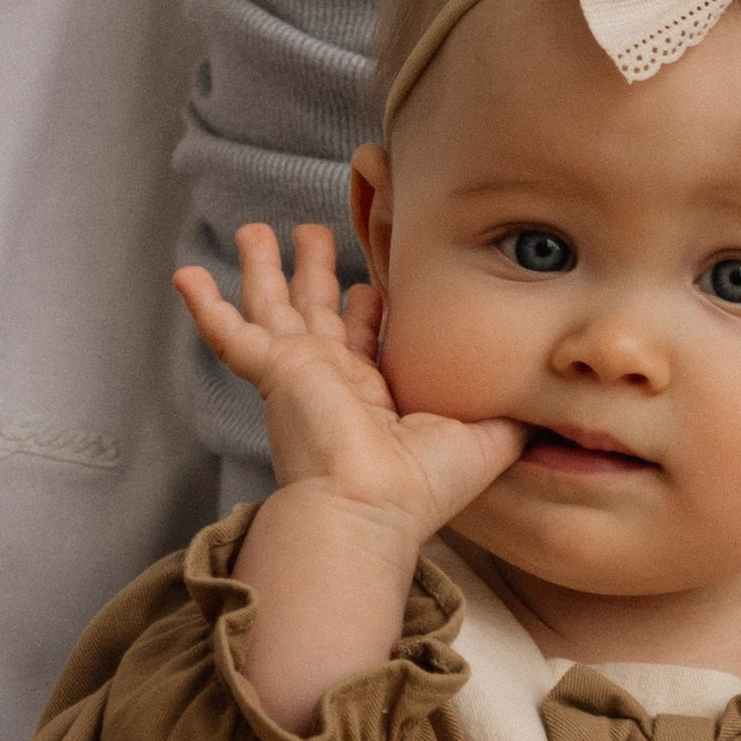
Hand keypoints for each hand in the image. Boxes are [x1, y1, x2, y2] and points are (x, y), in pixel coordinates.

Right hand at [175, 224, 521, 549]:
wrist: (367, 510)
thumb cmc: (422, 489)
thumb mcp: (488, 442)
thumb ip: (516, 415)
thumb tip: (556, 404)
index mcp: (375, 398)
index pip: (367, 341)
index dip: (369, 307)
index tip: (374, 279)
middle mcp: (333, 382)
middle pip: (317, 313)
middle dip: (314, 272)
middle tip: (311, 233)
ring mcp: (298, 376)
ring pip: (274, 308)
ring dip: (264, 270)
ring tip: (253, 230)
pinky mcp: (273, 373)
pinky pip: (230, 335)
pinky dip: (206, 307)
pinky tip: (183, 275)